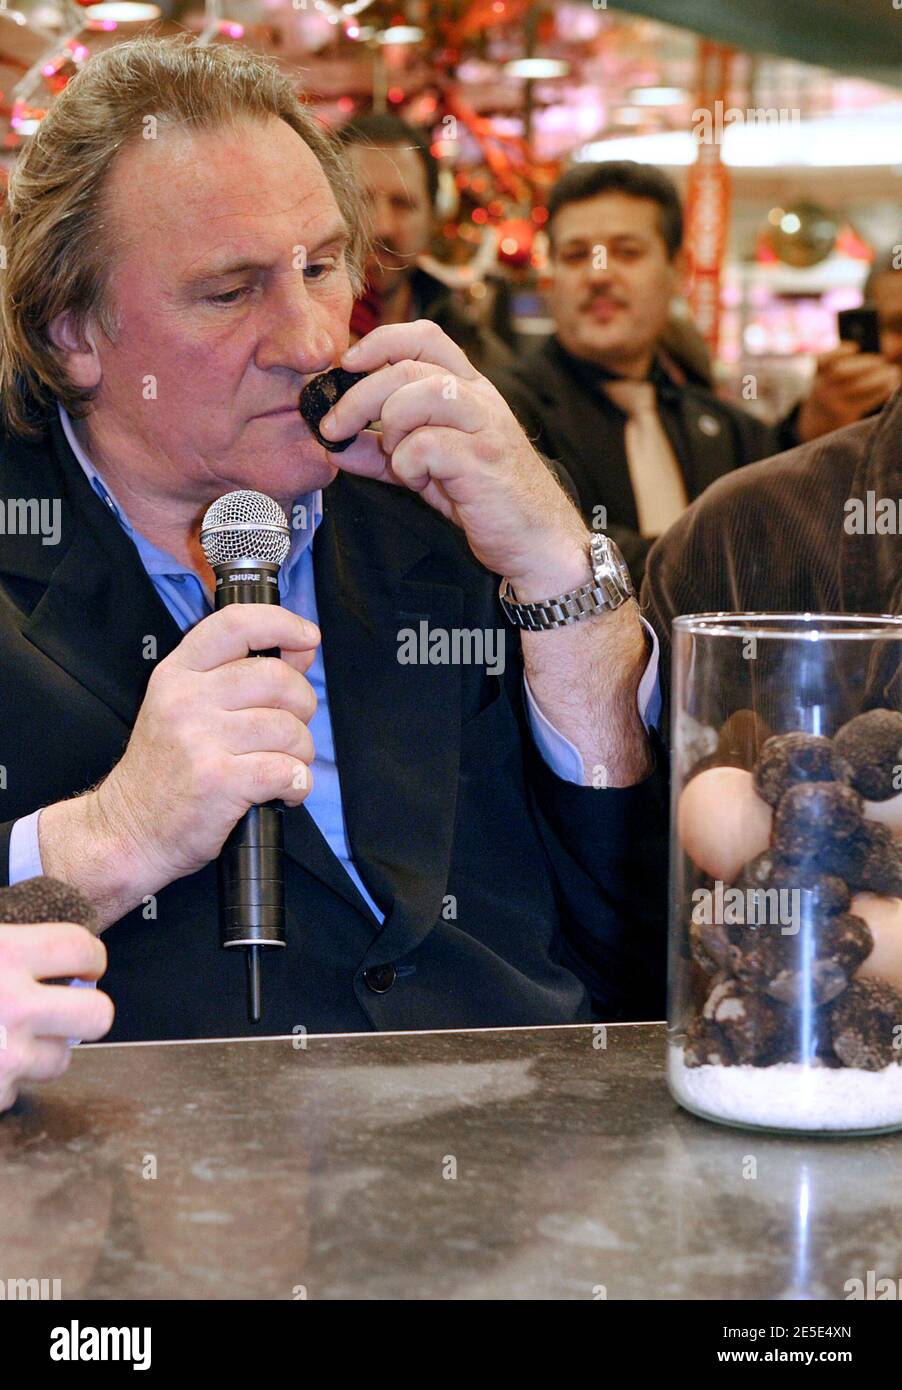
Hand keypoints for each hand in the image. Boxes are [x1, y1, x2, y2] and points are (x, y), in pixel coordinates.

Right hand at [0, 924, 112, 1111]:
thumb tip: (45, 950)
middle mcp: (13, 1003)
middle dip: (84, 1012)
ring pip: (59, 1061)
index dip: (90, 956)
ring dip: (39, 1053)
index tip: (87, 962)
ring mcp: (5, 1054)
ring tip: (8, 1038)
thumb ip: (10, 946)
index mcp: (4, 953)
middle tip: (64, 1007)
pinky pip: (14, 1092)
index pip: (80, 947)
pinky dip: (2, 1083)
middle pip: (96, 1014)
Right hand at [40, 606, 320, 925]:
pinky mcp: (218, 780)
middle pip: (277, 679)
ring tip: (284, 766)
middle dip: (303, 705)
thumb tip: (302, 648)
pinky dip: (297, 784)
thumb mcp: (186, 709)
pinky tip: (284, 791)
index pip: (236, 624)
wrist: (127, 831)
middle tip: (291, 730)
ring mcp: (200, 739)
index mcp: (178, 673)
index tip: (308, 638)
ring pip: (288, 728)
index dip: (282, 623)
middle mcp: (186, 699)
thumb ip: (240, 675)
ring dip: (300, 753)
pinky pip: (286, 770)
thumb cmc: (165, 771)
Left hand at [319, 321, 591, 597]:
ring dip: (389, 426)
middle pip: (409, 366)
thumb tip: (337, 448)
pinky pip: (426, 445)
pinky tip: (418, 483)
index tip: (347, 366)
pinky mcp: (482, 460)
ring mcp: (484, 426)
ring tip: (394, 457)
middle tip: (335, 427)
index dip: (380, 342)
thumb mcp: (428, 469)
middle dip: (358, 396)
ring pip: (420, 393)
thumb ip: (385, 454)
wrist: (536, 540)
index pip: (424, 336)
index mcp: (469, 389)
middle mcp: (479, 398)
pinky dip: (407, 464)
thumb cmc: (486, 500)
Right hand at [796, 342, 900, 441]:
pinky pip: (865, 401)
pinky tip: (890, 385)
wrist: (821, 420)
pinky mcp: (842, 414)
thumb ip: (857, 359)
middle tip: (882, 361)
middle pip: (840, 372)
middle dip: (864, 364)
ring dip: (879, 378)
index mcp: (818, 373)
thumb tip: (890, 347)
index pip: (822, 359)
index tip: (857, 347)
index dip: (839, 351)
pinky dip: (881, 391)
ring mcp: (830, 402)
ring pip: (857, 387)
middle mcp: (820, 387)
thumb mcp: (836, 374)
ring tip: (893, 373)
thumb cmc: (836, 388)